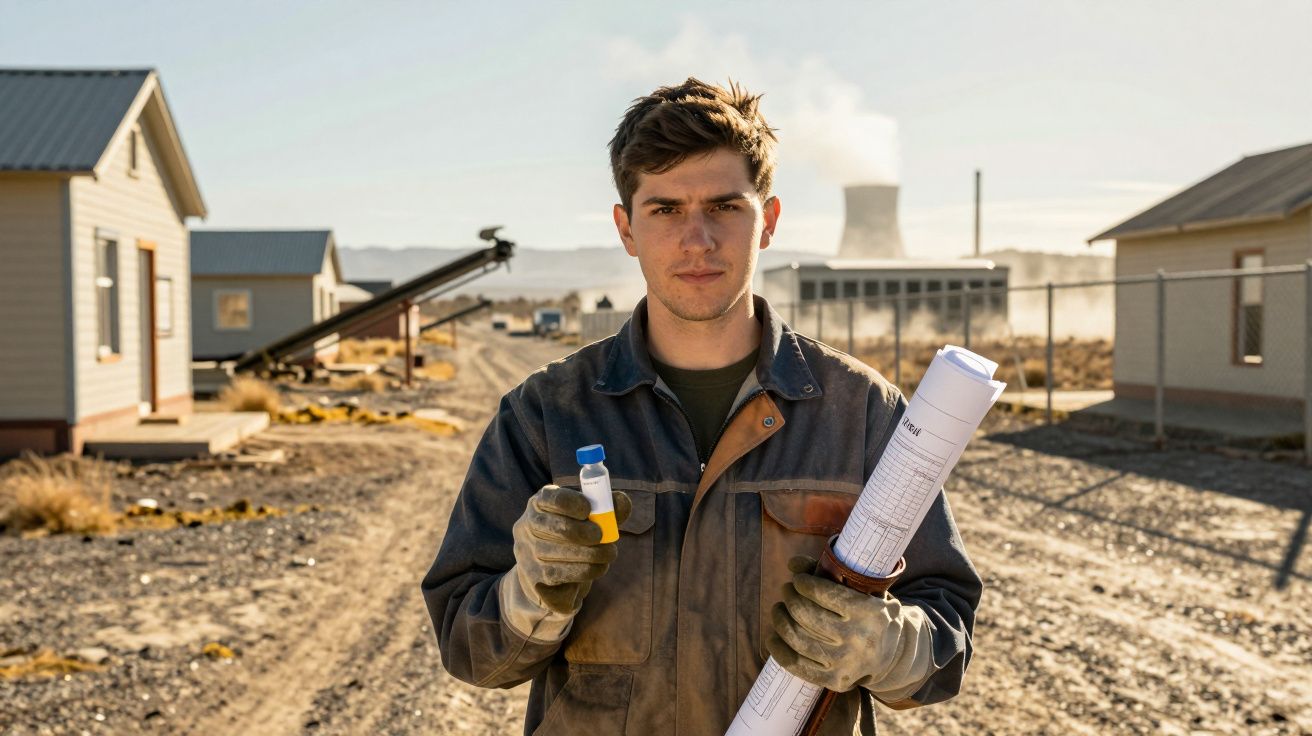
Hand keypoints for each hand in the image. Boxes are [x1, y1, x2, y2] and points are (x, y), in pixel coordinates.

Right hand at [510, 484, 632, 614]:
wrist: (551, 580)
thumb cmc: (574, 539)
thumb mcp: (589, 520)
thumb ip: (607, 508)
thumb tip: (622, 501)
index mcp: (540, 503)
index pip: (552, 498)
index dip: (573, 502)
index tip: (589, 510)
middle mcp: (527, 525)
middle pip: (559, 527)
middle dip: (587, 532)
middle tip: (603, 537)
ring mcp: (527, 552)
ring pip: (564, 552)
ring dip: (594, 554)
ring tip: (609, 553)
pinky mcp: (534, 577)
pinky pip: (563, 572)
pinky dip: (587, 570)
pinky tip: (598, 567)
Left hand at [766, 555, 933, 696]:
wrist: (895, 656)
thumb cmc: (873, 615)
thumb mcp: (865, 590)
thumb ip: (830, 572)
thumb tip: (793, 563)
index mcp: (870, 612)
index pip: (824, 593)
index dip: (804, 583)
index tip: (798, 579)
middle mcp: (858, 639)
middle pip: (806, 614)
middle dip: (790, 598)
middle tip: (787, 590)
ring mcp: (846, 662)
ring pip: (797, 638)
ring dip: (780, 619)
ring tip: (779, 609)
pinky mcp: (835, 680)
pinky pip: (796, 664)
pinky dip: (779, 649)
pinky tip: (774, 637)